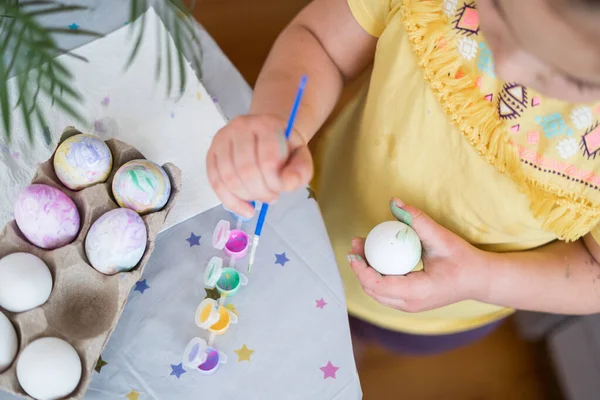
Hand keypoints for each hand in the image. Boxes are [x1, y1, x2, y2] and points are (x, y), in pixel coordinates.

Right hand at [206, 114, 312, 217]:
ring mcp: (222, 139)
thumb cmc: (284, 147)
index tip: (282, 188)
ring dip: (247, 196)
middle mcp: (240, 127)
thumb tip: (288, 183)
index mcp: (266, 124)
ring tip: (260, 197)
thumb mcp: (301, 155)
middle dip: (261, 192)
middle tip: (272, 196)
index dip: (275, 182)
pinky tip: (245, 209)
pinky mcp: (211, 152)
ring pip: (229, 178)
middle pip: (246, 170)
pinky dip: (230, 201)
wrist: (267, 134)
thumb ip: (301, 170)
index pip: (267, 160)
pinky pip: (215, 182)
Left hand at [347, 198, 489, 311]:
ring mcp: (410, 306)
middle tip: (356, 243)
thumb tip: (394, 201)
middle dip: (359, 268)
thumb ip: (416, 219)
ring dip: (365, 273)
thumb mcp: (440, 236)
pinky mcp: (411, 303)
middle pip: (372, 290)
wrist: (479, 279)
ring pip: (377, 293)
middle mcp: (410, 304)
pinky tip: (376, 257)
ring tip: (362, 248)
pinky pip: (386, 292)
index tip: (353, 250)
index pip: (377, 284)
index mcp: (416, 292)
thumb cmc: (463, 259)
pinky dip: (376, 276)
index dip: (360, 268)